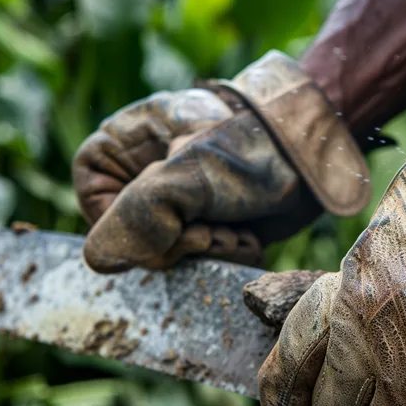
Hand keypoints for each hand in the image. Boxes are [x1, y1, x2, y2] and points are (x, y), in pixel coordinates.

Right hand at [73, 51, 369, 271]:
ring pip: (165, 253)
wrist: (313, 155)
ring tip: (234, 230)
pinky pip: (197, 258)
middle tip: (210, 231)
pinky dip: (222, 254)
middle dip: (174, 242)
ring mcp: (179, 200)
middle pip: (130, 235)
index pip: (92, 198)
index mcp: (128, 145)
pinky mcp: (207, 222)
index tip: (163, 225)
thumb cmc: (251, 147)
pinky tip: (245, 236)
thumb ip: (137, 216)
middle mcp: (148, 174)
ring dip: (204, 250)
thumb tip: (101, 260)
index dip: (122, 222)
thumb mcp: (187, 177)